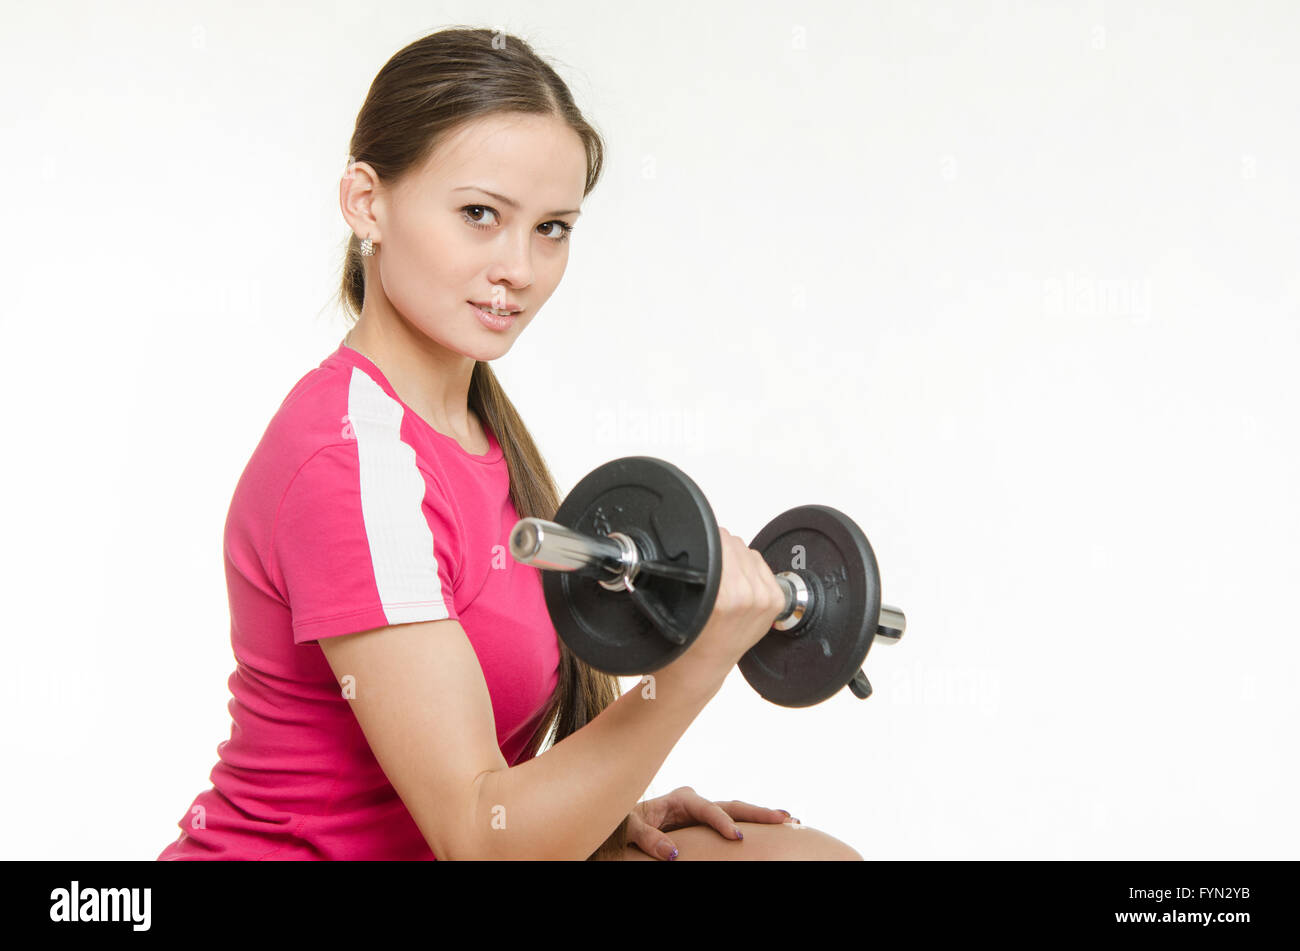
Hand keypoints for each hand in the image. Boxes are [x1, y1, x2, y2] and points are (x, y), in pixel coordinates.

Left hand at [626, 785, 792, 860]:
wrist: (625, 820)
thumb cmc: (626, 822)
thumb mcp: (631, 828)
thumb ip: (647, 837)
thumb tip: (670, 854)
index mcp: (679, 799)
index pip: (707, 808)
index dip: (722, 822)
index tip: (738, 838)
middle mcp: (696, 802)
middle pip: (732, 805)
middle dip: (758, 812)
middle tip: (785, 819)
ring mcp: (703, 811)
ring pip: (738, 812)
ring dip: (762, 816)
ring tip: (791, 820)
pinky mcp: (706, 823)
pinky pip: (733, 822)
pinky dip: (753, 825)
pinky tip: (774, 828)